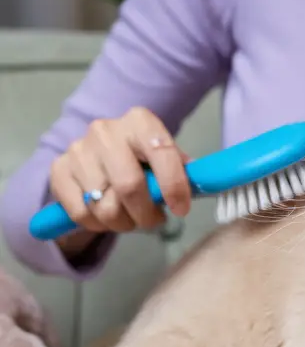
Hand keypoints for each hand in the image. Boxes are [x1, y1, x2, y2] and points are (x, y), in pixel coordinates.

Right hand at [49, 107, 190, 239]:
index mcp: (139, 121)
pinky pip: (81, 212)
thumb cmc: (140, 159)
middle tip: (153, 221)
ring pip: (104, 205)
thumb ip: (182, 168)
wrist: (95, 156)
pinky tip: (106, 218)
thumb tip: (205, 180)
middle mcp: (106, 130)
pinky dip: (97, 225)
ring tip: (129, 218)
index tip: (181, 209)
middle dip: (146, 214)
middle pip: (129, 186)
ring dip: (122, 222)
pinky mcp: (58, 170)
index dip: (174, 186)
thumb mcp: (164, 156)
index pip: (162, 152)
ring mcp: (79, 149)